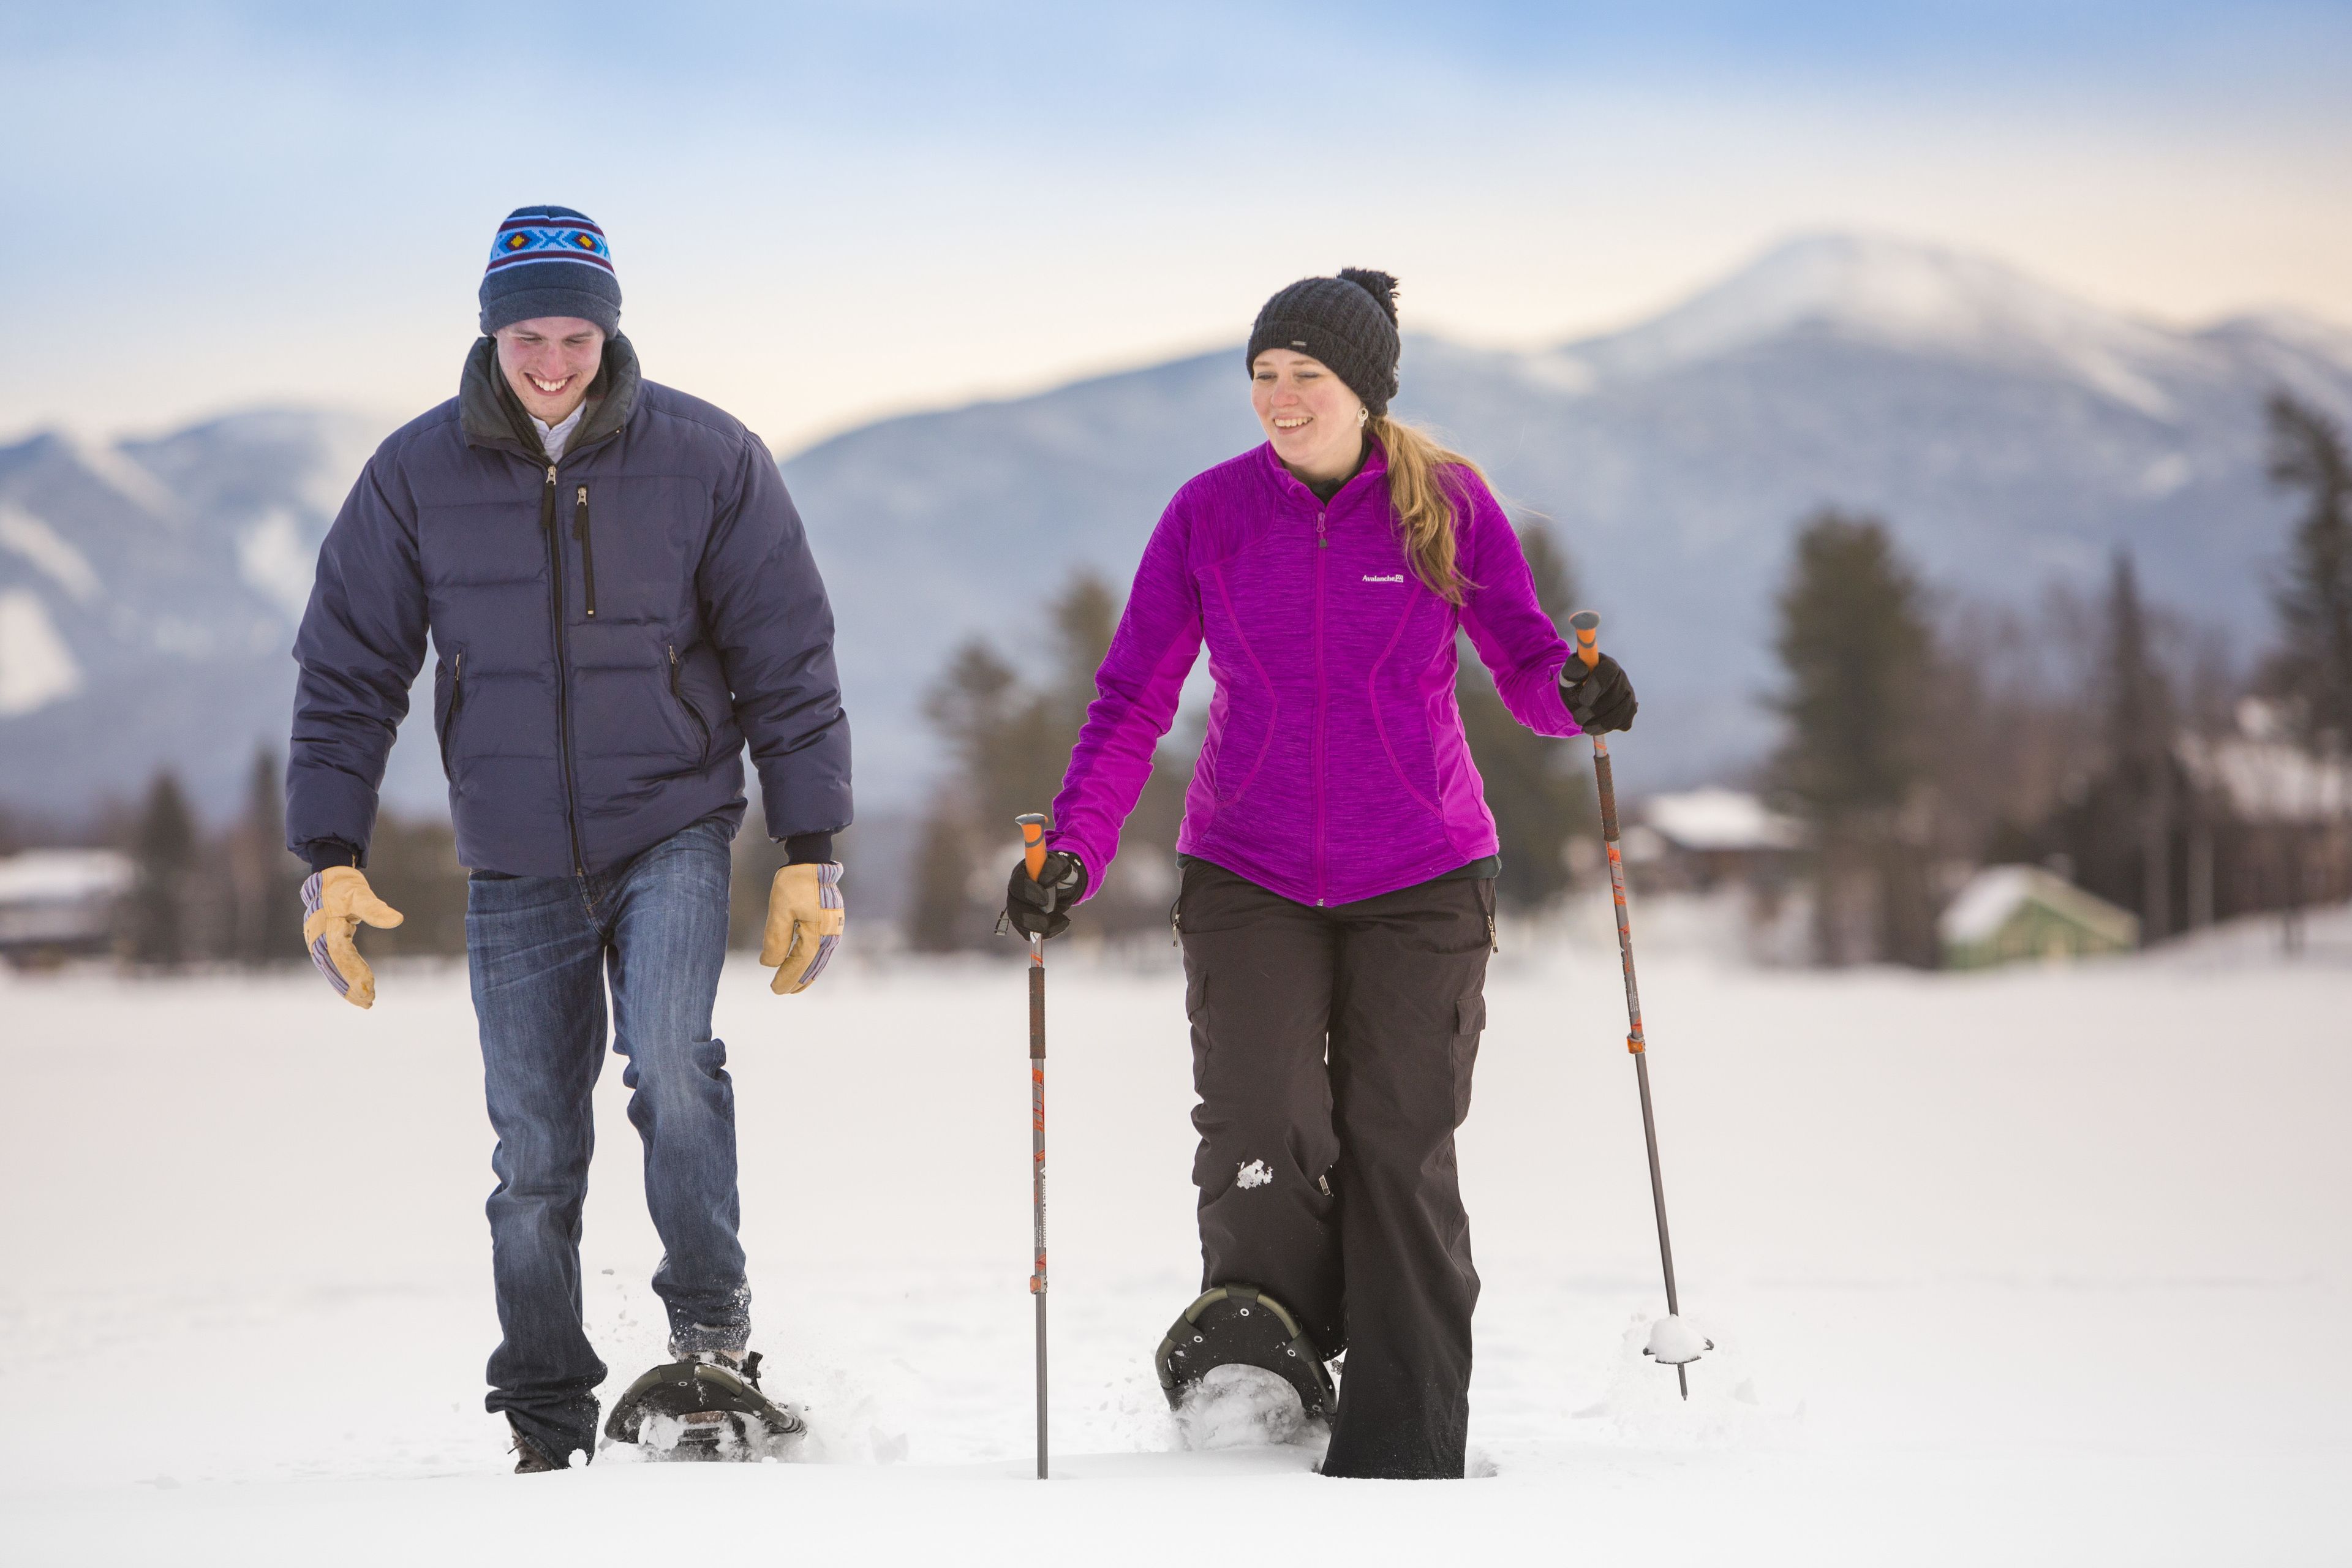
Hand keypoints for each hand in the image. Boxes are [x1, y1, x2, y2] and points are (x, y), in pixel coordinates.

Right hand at [301, 867, 404, 1008]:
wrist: (326, 879)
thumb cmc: (345, 886)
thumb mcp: (360, 895)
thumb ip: (376, 909)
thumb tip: (398, 919)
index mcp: (328, 927)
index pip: (342, 955)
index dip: (355, 972)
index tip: (371, 987)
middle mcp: (318, 938)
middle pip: (335, 968)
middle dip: (351, 986)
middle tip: (370, 1002)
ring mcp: (316, 943)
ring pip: (331, 970)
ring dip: (346, 987)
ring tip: (365, 1002)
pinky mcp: (320, 945)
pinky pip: (330, 966)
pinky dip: (340, 980)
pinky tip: (352, 992)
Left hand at [762, 862, 844, 993]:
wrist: (813, 860)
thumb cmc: (795, 884)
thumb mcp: (779, 910)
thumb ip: (776, 939)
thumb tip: (770, 964)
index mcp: (817, 932)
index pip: (800, 963)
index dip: (787, 977)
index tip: (774, 989)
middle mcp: (830, 934)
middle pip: (813, 965)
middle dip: (798, 980)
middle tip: (783, 992)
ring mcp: (834, 928)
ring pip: (821, 958)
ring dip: (809, 973)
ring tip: (797, 986)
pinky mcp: (833, 922)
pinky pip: (824, 949)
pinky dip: (815, 961)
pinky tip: (808, 963)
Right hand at [1004, 851, 1085, 939]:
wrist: (1066, 884)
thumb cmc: (1059, 873)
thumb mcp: (1062, 865)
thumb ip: (1054, 868)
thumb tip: (1044, 880)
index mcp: (1022, 875)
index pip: (1017, 884)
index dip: (1028, 893)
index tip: (1045, 899)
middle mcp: (1017, 892)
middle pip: (1013, 907)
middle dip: (1029, 917)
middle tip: (1045, 921)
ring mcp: (1021, 908)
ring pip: (1019, 923)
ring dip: (1036, 927)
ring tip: (1060, 922)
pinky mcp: (1027, 921)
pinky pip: (1031, 932)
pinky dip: (1048, 931)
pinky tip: (1062, 923)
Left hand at [1560, 652, 1636, 732]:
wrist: (1582, 694)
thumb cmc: (1576, 682)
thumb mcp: (1569, 674)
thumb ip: (1572, 671)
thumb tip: (1583, 671)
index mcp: (1607, 664)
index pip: (1609, 671)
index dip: (1596, 686)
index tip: (1582, 701)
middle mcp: (1622, 677)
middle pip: (1615, 695)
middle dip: (1594, 711)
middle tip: (1578, 718)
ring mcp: (1629, 694)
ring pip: (1620, 712)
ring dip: (1599, 723)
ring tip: (1583, 725)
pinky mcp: (1631, 710)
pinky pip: (1623, 722)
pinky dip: (1607, 728)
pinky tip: (1594, 726)